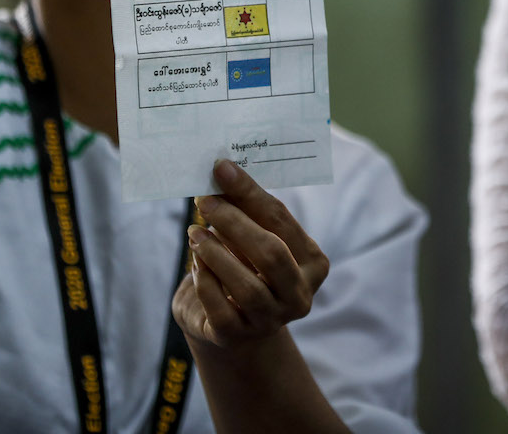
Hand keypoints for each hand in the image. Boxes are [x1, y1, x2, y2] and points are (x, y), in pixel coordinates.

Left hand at [172, 159, 329, 348]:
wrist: (228, 320)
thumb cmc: (244, 265)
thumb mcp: (251, 236)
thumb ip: (244, 207)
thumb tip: (223, 171)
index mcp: (313, 263)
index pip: (281, 221)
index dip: (250, 194)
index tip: (221, 169)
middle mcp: (300, 296)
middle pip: (271, 254)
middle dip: (234, 222)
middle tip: (205, 201)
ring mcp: (271, 321)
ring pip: (246, 286)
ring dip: (215, 253)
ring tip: (194, 233)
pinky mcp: (238, 337)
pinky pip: (220, 309)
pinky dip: (205, 281)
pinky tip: (195, 262)